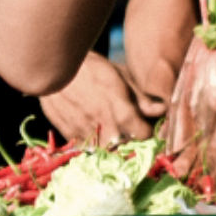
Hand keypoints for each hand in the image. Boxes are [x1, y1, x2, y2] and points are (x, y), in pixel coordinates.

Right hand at [40, 53, 165, 146]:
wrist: (53, 65)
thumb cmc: (91, 67)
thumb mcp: (120, 75)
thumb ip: (141, 97)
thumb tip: (161, 110)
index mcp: (122, 112)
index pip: (144, 136)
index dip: (146, 129)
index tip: (143, 123)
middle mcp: (105, 127)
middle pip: (127, 146)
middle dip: (129, 137)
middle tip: (125, 124)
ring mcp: (86, 133)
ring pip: (106, 149)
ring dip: (110, 141)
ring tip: (107, 124)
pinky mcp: (69, 134)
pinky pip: (87, 146)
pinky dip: (91, 140)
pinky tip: (90, 125)